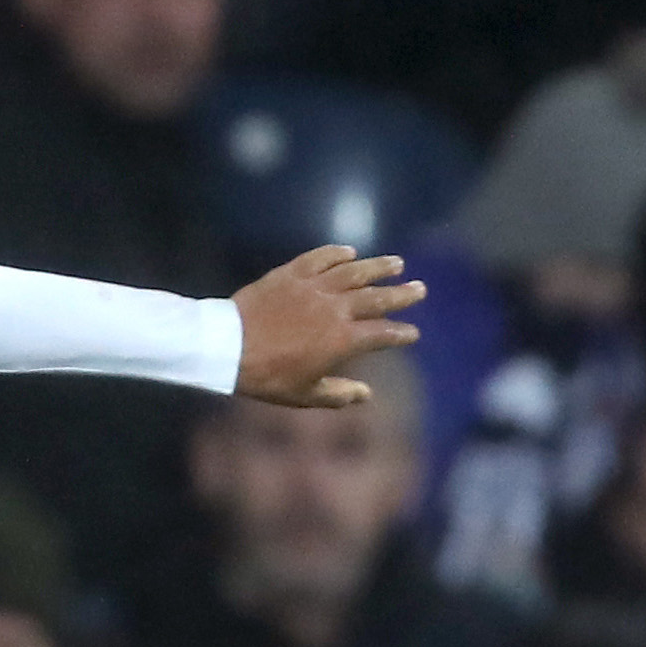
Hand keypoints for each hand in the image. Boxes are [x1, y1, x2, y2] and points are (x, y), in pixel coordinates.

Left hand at [233, 245, 424, 407]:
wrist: (225, 347)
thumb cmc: (266, 376)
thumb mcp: (303, 394)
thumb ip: (338, 394)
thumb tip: (366, 395)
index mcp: (343, 339)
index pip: (384, 333)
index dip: (401, 333)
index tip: (412, 334)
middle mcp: (336, 308)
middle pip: (378, 296)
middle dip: (402, 293)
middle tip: (420, 288)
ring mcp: (314, 287)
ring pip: (354, 271)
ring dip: (378, 266)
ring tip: (397, 264)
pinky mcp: (291, 273)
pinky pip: (320, 258)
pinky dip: (337, 253)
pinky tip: (349, 251)